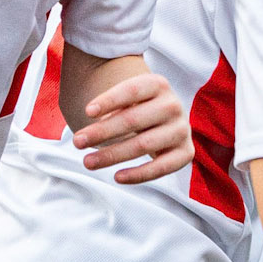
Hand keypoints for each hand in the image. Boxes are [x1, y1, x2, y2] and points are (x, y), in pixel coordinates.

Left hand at [72, 72, 191, 184]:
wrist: (166, 121)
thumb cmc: (137, 108)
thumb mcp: (126, 98)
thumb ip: (109, 104)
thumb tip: (87, 120)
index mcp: (158, 84)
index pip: (132, 90)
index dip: (110, 100)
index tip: (87, 111)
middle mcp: (173, 105)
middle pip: (133, 120)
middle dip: (102, 132)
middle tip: (77, 142)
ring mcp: (181, 129)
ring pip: (143, 145)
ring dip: (112, 155)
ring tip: (87, 162)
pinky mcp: (185, 153)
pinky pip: (161, 167)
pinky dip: (139, 174)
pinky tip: (117, 177)